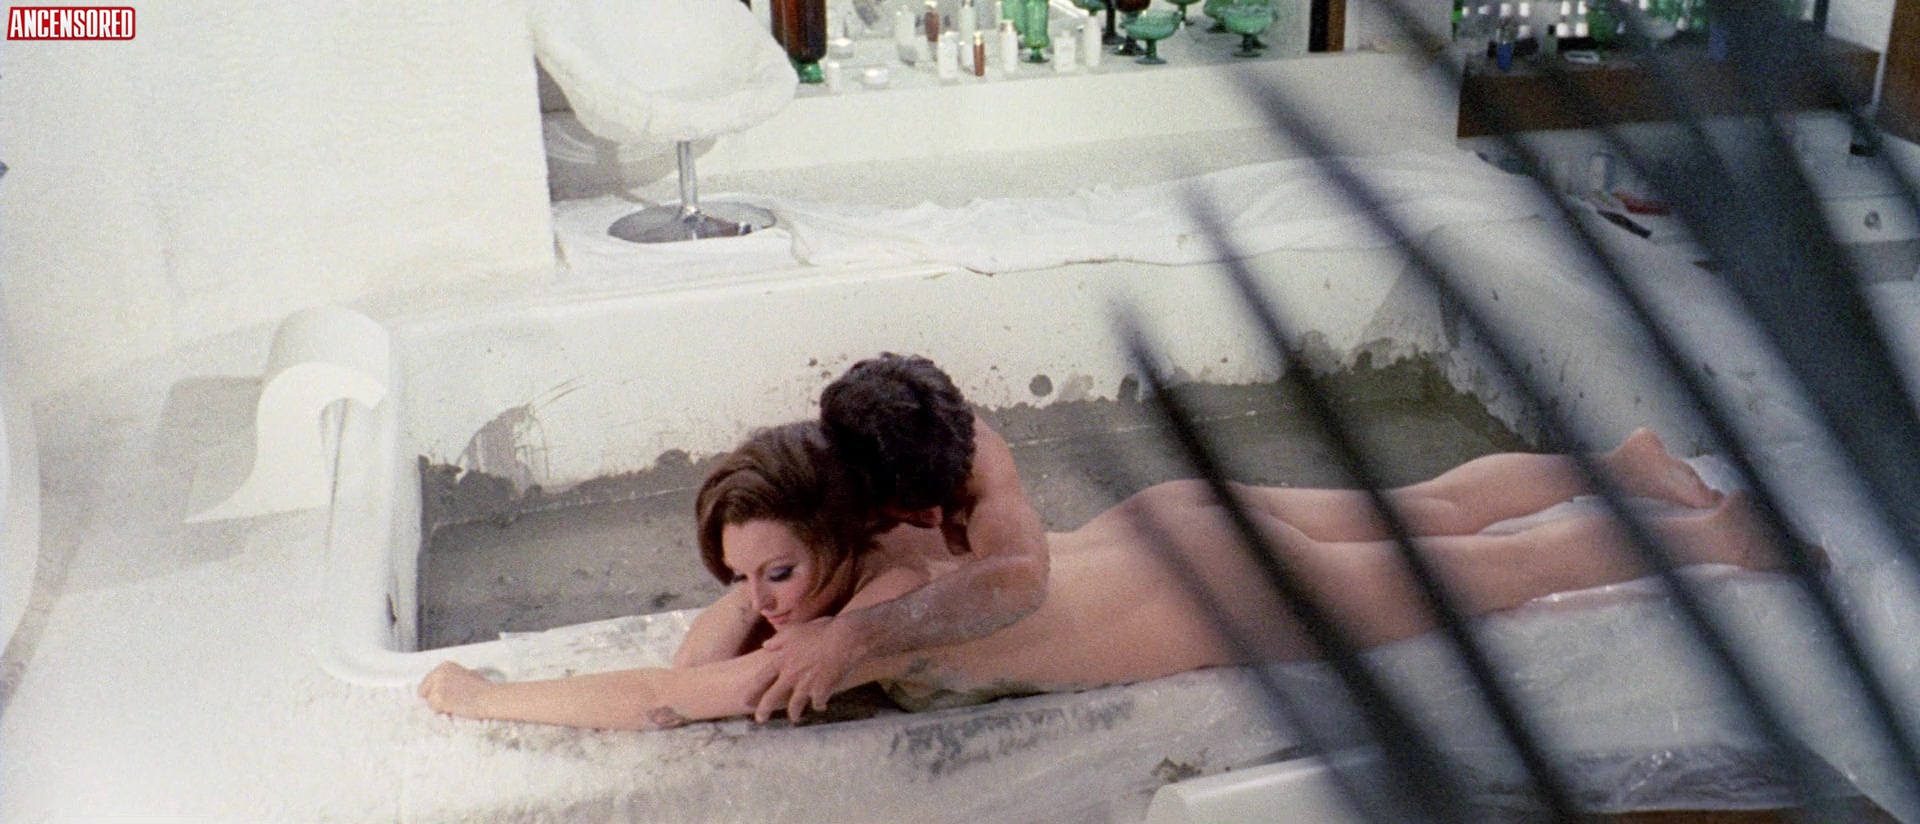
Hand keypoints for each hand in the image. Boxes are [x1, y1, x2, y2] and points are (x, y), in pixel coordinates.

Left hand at [418, 661, 493, 716]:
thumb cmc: (482, 689)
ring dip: (440, 706)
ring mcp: (438, 685)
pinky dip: (443, 712)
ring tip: (457, 703)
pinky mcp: (438, 698)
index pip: (427, 682)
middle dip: (434, 698)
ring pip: (429, 702)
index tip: (449, 695)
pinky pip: (434, 709)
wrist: (489, 698)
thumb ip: (451, 678)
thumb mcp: (465, 675)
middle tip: (452, 701)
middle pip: (424, 691)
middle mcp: (439, 673)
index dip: (436, 691)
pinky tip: (456, 707)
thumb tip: (438, 687)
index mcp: (444, 666)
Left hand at [750, 617, 865, 723]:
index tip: (744, 701)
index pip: (760, 679)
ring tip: (794, 719)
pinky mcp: (822, 691)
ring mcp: (806, 685)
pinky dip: (820, 705)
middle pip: (772, 698)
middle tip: (760, 720)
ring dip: (794, 714)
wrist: (845, 639)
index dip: (751, 692)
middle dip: (764, 711)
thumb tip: (766, 645)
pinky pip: (818, 703)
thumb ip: (778, 640)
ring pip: (795, 706)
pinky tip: (821, 706)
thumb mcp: (795, 631)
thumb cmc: (821, 631)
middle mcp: (791, 675)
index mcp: (782, 660)